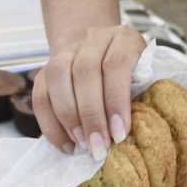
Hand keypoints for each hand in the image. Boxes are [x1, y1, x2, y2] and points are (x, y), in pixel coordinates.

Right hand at [35, 24, 146, 160]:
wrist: (100, 52)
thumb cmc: (132, 76)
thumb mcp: (146, 79)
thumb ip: (143, 97)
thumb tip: (140, 133)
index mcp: (123, 39)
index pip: (116, 64)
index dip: (116, 100)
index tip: (119, 134)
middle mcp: (92, 39)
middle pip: (85, 71)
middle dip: (92, 115)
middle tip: (99, 146)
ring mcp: (66, 52)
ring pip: (58, 77)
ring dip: (69, 117)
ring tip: (81, 144)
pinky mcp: (45, 70)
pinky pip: (40, 95)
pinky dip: (50, 124)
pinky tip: (66, 145)